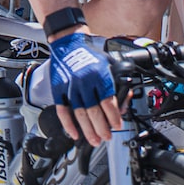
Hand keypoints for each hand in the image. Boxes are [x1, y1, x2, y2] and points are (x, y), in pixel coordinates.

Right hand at [47, 31, 120, 146]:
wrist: (68, 44)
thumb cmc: (90, 55)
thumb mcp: (109, 64)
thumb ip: (117, 82)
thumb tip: (125, 101)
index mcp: (99, 75)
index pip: (108, 102)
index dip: (114, 117)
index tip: (117, 125)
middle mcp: (85, 82)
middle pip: (94, 111)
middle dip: (102, 128)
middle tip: (107, 137)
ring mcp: (70, 86)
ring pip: (79, 114)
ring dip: (87, 130)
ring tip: (94, 140)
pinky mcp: (58, 89)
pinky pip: (62, 110)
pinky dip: (68, 124)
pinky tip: (74, 133)